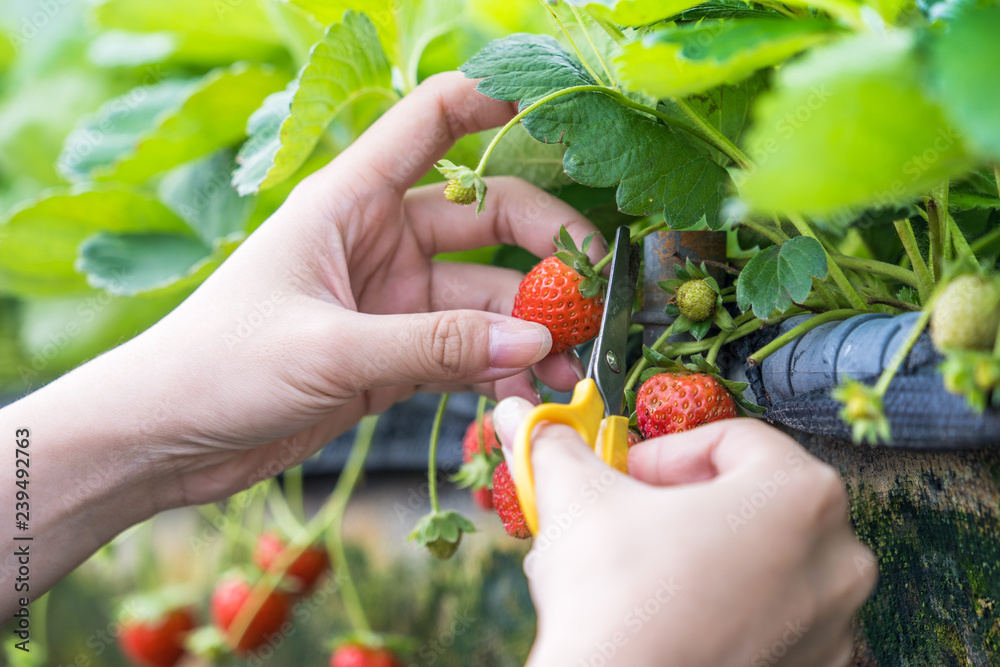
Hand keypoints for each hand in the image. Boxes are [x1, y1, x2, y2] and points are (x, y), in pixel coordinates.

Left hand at [35, 72, 603, 509]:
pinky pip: (465, 351)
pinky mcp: (392, 354)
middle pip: (487, 220)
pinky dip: (499, 370)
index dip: (492, 105)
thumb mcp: (330, 350)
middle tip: (596, 293)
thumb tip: (538, 343)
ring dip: (530, 328)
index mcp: (351, 201)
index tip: (559, 119)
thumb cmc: (220, 367)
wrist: (165, 438)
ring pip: (485, 297)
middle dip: (546, 251)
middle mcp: (380, 240)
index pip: (431, 122)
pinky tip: (530, 393)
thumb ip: (436, 345)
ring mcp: (391, 300)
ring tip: (574, 364)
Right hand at [493, 398, 876, 666]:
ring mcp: (834, 624)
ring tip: (647, 571)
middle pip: (757, 498)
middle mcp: (839, 558)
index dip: (667, 452)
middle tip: (634, 515)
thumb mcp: (578, 498)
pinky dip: (732, 609)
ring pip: (768, 559)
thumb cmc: (613, 598)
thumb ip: (559, 446)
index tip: (626, 476)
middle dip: (688, 500)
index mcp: (800, 494)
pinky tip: (676, 619)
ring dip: (710, 553)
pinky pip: (777, 619)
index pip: (732, 440)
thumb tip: (523, 416)